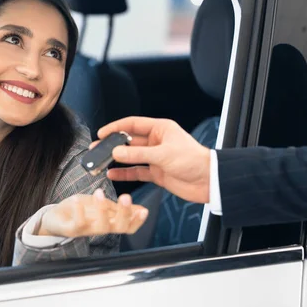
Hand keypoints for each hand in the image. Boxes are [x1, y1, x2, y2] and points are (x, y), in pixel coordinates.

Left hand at [37, 189, 148, 237]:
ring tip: (100, 193)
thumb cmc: (80, 211)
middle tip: (126, 196)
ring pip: (99, 227)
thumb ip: (119, 208)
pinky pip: (77, 223)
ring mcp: (86, 230)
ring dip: (102, 210)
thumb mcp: (103, 206)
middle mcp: (100, 228)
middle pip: (118, 227)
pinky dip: (78, 211)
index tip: (144, 210)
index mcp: (109, 222)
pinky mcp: (71, 229)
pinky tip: (78, 200)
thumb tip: (142, 209)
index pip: (128, 227)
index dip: (137, 221)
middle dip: (124, 213)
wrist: (55, 218)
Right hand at [93, 117, 210, 203]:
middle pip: (129, 141)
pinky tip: (113, 174)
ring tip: (101, 162)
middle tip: (98, 149)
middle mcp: (156, 141)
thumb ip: (138, 154)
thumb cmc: (194, 161)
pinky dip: (125, 173)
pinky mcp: (156, 172)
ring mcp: (155, 157)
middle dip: (113, 145)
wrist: (209, 182)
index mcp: (160, 129)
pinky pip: (136, 171)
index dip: (116, 127)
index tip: (102, 133)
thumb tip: (117, 153)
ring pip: (131, 157)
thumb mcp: (164, 155)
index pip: (132, 124)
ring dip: (117, 160)